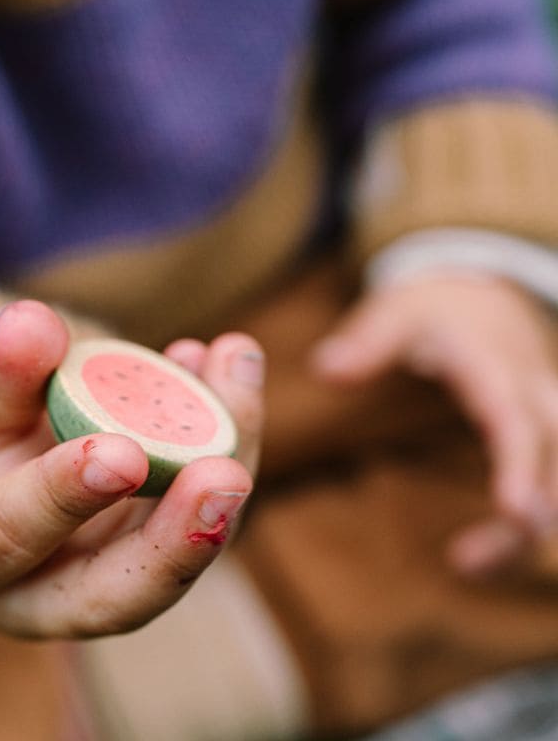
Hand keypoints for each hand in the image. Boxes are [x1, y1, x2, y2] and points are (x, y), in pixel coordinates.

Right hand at [0, 301, 263, 638]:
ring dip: (223, 460)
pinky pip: (199, 506)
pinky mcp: (157, 551)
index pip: (10, 537)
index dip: (63, 497)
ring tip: (233, 366)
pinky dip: (224, 435)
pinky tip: (227, 361)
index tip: (118, 452)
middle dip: (180, 539)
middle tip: (226, 476)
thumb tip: (29, 322)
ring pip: (180, 547)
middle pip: (120, 592)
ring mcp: (111, 580)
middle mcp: (42, 594)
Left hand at [312, 275, 557, 576]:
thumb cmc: (433, 310)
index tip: (515, 512)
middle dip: (533, 516)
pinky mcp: (546, 442)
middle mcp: (534, 399)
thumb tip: (325, 370)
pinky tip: (480, 559)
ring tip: (466, 565)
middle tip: (474, 561)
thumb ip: (364, 342)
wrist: (483, 295)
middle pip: (557, 467)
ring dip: (523, 535)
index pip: (517, 423)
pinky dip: (524, 530)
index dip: (520, 468)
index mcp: (497, 371)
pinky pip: (553, 491)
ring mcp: (547, 422)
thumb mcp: (396, 312)